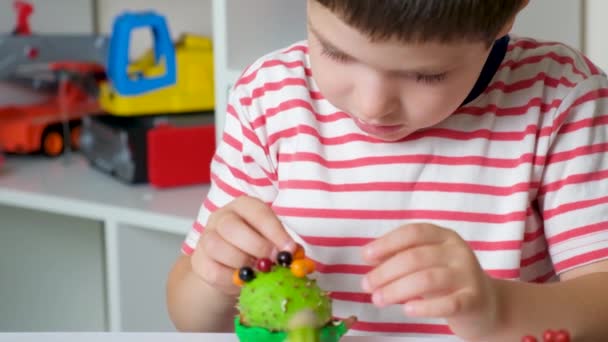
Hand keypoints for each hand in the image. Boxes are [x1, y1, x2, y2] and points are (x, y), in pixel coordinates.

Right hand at [191, 196, 296, 295]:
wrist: (229, 268)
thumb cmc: (256, 250)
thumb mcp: (272, 242)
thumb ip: (283, 246)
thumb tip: (296, 256)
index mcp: (244, 206)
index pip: (258, 213)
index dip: (275, 231)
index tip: (289, 249)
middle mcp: (222, 217)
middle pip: (232, 227)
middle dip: (256, 247)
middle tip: (272, 262)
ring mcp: (207, 237)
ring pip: (217, 247)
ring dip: (242, 263)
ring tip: (257, 272)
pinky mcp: (198, 260)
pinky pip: (213, 271)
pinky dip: (230, 280)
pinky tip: (242, 281)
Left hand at [361, 223, 499, 339]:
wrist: (488, 305)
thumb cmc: (447, 282)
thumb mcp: (427, 263)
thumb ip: (402, 257)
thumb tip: (370, 258)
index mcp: (444, 236)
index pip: (412, 233)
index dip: (387, 243)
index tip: (366, 256)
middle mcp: (458, 251)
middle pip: (415, 257)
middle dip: (385, 272)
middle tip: (367, 286)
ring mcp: (468, 275)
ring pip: (427, 279)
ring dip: (396, 290)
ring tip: (378, 299)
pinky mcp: (474, 300)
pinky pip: (447, 303)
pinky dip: (424, 307)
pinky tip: (407, 310)